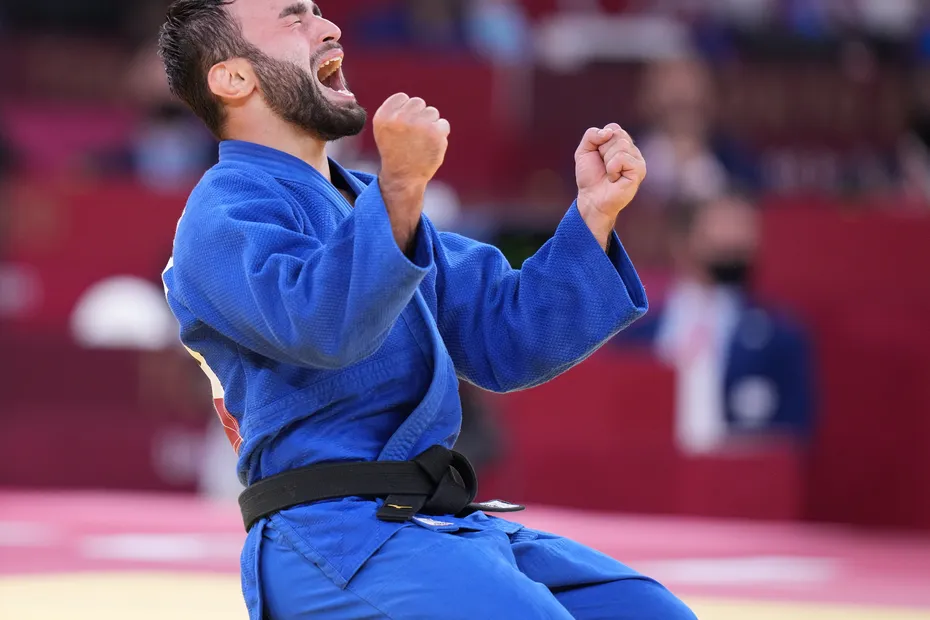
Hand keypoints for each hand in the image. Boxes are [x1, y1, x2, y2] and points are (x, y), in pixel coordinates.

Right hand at [373, 93, 450, 252]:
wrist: (404, 178)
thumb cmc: (395, 153)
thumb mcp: (384, 130)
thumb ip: (395, 111)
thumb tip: (413, 100)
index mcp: (384, 117)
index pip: (402, 98)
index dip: (405, 111)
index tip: (403, 127)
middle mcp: (400, 118)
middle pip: (418, 103)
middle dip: (418, 116)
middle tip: (413, 136)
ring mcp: (419, 125)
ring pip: (432, 112)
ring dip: (430, 125)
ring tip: (421, 142)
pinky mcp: (436, 133)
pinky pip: (443, 124)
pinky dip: (440, 134)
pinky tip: (430, 146)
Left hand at [574, 124, 646, 249]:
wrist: (591, 199)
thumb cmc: (590, 177)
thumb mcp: (584, 151)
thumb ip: (592, 134)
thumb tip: (609, 132)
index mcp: (622, 143)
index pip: (613, 128)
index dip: (600, 141)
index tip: (598, 156)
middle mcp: (632, 150)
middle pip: (617, 134)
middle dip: (603, 150)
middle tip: (603, 166)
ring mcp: (638, 160)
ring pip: (621, 145)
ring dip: (607, 161)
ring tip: (609, 174)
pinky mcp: (639, 171)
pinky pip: (623, 157)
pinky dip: (612, 168)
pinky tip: (614, 178)